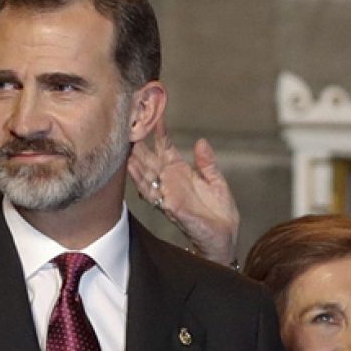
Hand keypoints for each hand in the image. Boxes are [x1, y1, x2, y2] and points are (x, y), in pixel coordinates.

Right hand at [128, 124, 239, 264]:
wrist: (225, 238)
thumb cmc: (220, 214)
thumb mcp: (217, 182)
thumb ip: (207, 163)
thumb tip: (201, 142)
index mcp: (181, 174)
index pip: (164, 148)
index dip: (159, 131)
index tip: (153, 112)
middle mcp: (170, 182)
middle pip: (148, 158)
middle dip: (138, 141)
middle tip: (127, 123)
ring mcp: (168, 194)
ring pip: (144, 173)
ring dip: (133, 158)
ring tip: (124, 140)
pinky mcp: (170, 206)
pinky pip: (152, 191)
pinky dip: (140, 179)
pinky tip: (132, 167)